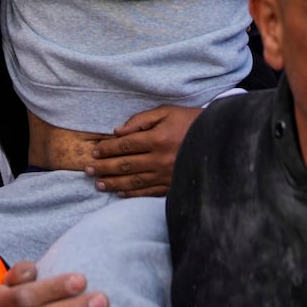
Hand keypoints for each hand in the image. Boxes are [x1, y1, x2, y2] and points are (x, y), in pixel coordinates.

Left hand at [85, 105, 200, 196]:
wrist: (218, 140)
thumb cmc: (190, 121)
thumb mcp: (167, 112)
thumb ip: (141, 119)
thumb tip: (118, 132)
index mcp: (157, 138)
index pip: (124, 145)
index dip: (107, 149)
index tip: (95, 152)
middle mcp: (160, 159)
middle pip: (125, 165)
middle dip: (104, 167)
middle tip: (88, 170)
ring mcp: (166, 175)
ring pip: (133, 182)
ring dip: (113, 183)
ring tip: (99, 184)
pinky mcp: (173, 185)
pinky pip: (148, 192)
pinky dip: (132, 194)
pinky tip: (120, 194)